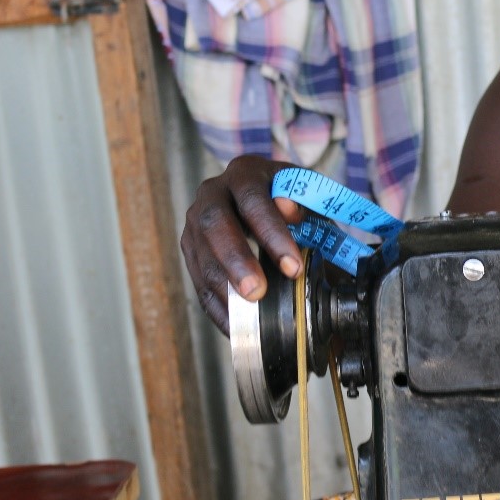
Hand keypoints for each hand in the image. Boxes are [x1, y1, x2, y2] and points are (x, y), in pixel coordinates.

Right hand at [180, 155, 302, 334]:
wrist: (274, 202)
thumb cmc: (297, 202)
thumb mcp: (308, 197)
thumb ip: (305, 202)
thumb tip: (290, 207)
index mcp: (245, 173)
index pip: (252, 198)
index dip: (271, 233)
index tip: (293, 267)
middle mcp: (213, 192)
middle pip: (215, 223)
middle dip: (236, 260)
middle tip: (257, 291)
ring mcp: (196, 222)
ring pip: (200, 254)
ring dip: (223, 286)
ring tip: (248, 313)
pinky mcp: (191, 250)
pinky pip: (198, 280)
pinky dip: (217, 306)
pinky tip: (235, 326)